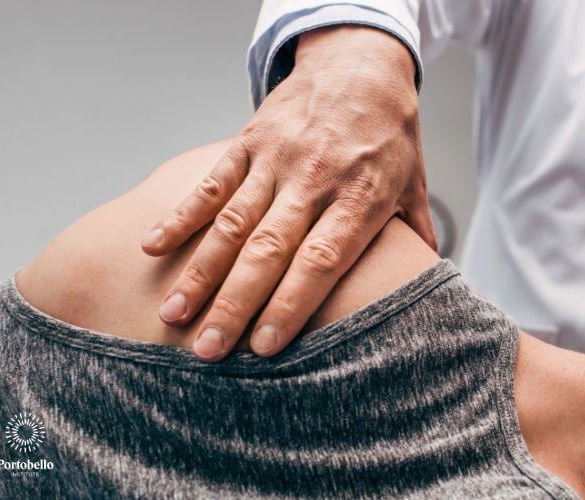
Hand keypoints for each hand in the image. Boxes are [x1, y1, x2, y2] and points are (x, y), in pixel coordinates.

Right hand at [140, 26, 435, 360]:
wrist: (361, 64)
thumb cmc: (390, 133)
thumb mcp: (413, 184)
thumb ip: (414, 236)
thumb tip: (430, 287)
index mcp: (360, 198)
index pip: (321, 260)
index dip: (291, 304)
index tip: (264, 347)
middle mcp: (315, 181)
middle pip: (269, 251)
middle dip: (235, 305)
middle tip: (206, 350)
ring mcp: (278, 160)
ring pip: (232, 223)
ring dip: (201, 273)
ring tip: (174, 316)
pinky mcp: (250, 142)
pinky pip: (212, 183)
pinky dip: (181, 214)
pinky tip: (154, 246)